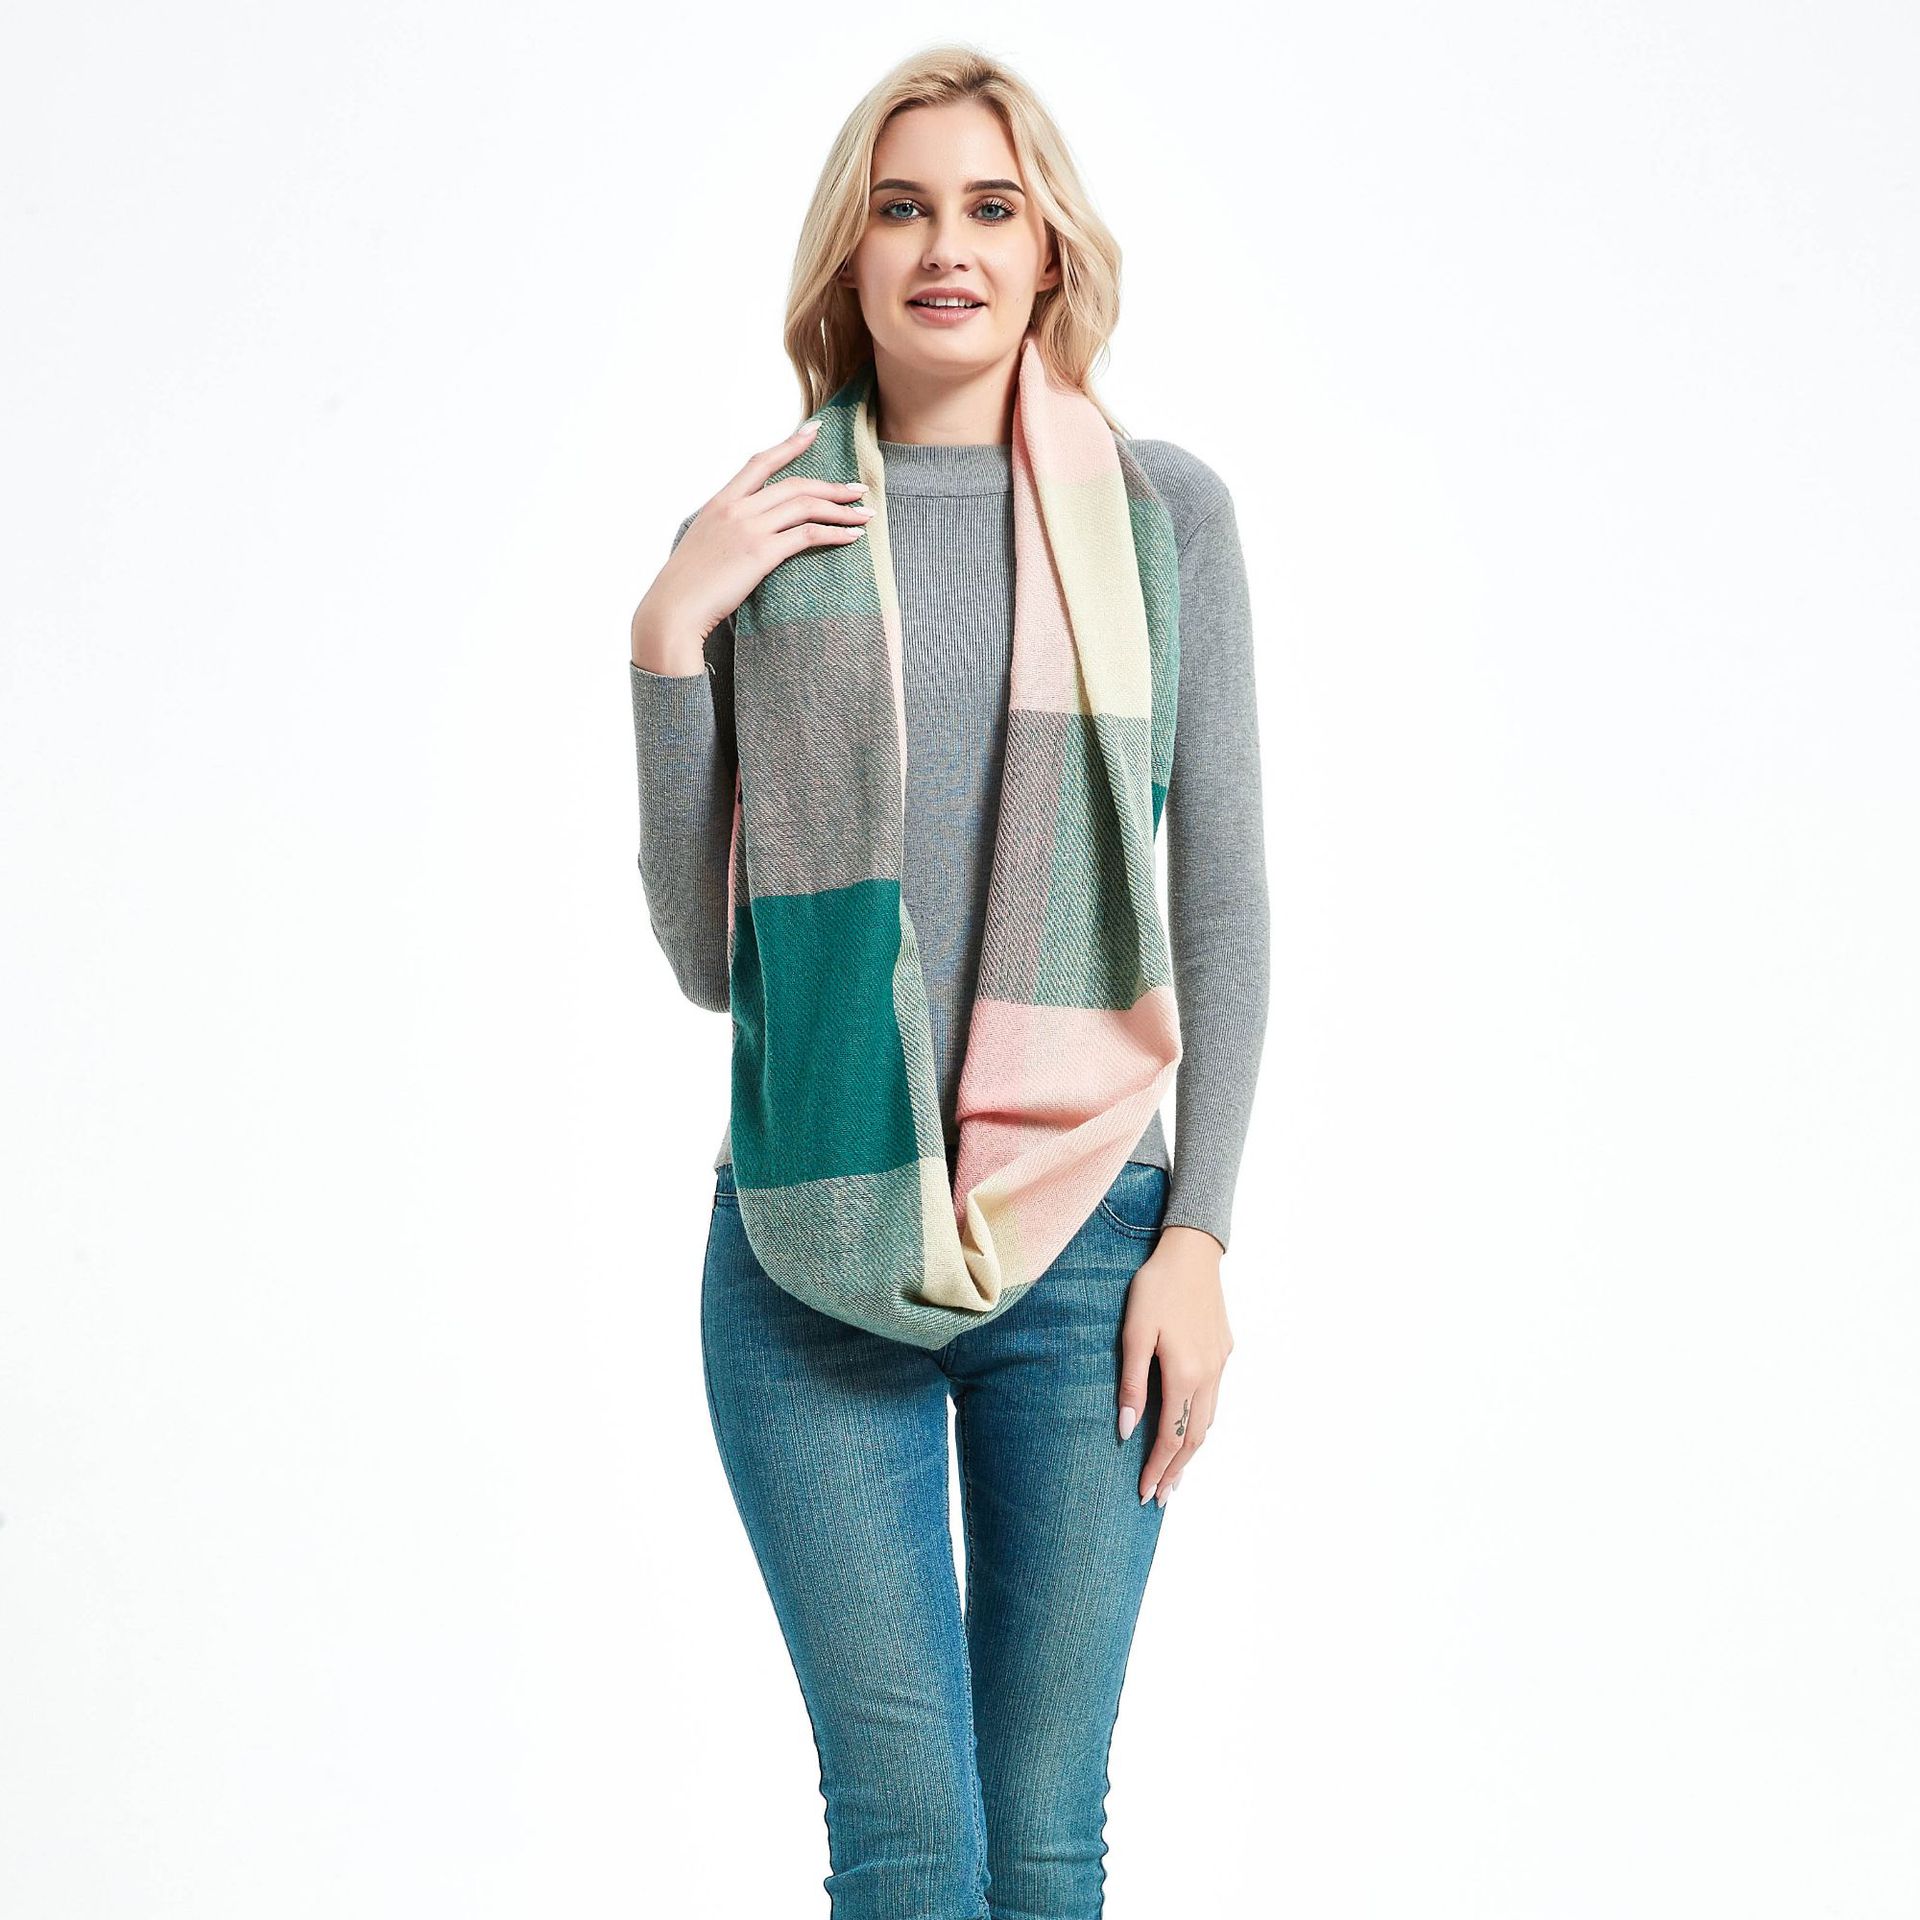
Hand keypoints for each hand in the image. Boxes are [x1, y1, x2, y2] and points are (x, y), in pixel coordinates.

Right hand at [630, 417, 873, 671]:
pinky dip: (834, 533)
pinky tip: (851, 537)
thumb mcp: (702, 543)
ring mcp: (749, 528)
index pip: (760, 462)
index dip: (790, 445)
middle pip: (794, 485)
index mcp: (719, 502)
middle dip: (831, 486)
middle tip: (858, 488)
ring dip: (840, 509)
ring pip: (806, 506)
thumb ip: (724, 528)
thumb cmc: (687, 586)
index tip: (814, 431)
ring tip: (864, 513)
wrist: (673, 610)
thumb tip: (744, 531)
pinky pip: (807, 535)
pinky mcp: (761, 553)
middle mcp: (736, 508)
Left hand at [1117, 1225, 1232, 1506]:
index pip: (1171, 1437)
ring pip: (1210, 1421)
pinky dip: (1202, 1423)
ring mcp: (1221, 1364)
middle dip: (1177, 1470)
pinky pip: (1215, 1398)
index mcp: (1185, 1375)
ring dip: (1192, 1451)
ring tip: (1175, 1472)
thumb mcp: (1134, 1333)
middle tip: (1161, 1497)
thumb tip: (1127, 1429)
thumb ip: (1132, 1383)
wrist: (1192, 1251)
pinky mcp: (1224, 1350)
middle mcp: (1209, 1376)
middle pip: (1196, 1438)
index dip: (1158, 1469)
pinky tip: (1190, 1425)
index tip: (1145, 1494)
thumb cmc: (1156, 1288)